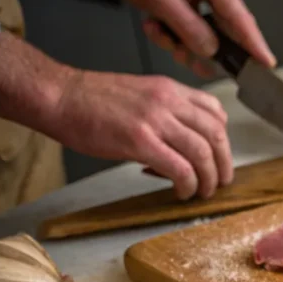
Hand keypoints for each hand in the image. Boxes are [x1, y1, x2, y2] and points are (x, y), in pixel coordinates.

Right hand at [49, 69, 232, 198]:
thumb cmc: (90, 100)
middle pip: (216, 135)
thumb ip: (164, 111)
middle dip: (223, 164)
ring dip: (208, 179)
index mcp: (169, 89)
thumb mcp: (139, 94)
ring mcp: (155, 120)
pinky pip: (180, 168)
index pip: (215, 112)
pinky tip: (182, 192)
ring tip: (202, 192)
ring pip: (202, 153)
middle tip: (219, 182)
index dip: (223, 139)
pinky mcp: (140, 141)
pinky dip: (188, 184)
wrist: (58, 96)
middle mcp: (168, 101)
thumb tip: (181, 140)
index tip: (218, 156)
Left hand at [95, 0, 274, 76]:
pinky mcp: (194, 6)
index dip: (255, 44)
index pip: (241, 19)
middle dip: (208, 51)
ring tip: (161, 34)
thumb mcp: (162, 1)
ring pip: (207, 36)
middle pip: (227, 31)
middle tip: (194, 62)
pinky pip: (194, 32)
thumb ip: (189, 28)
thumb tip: (212, 50)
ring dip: (184, 44)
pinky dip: (175, 37)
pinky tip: (158, 27)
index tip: (266, 63)